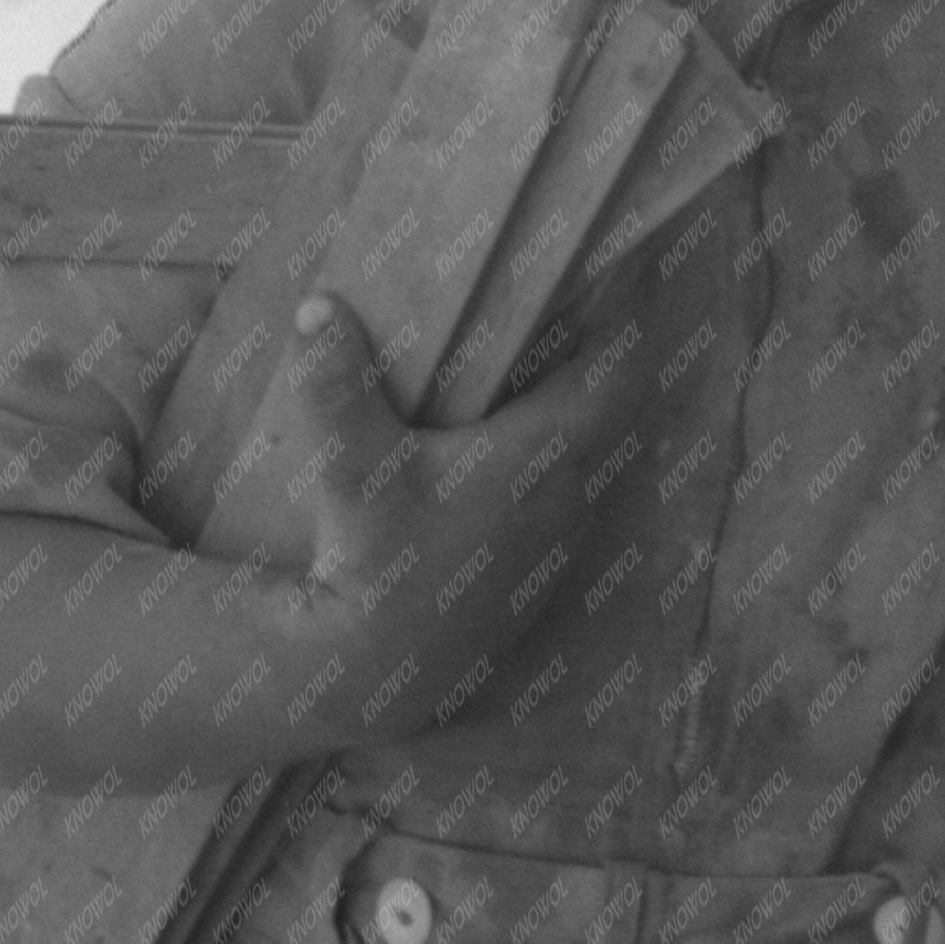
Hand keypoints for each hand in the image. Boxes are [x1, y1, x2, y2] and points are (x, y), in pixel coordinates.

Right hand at [257, 290, 643, 724]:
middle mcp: (568, 494)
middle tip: (554, 308)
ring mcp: (557, 539)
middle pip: (606, 405)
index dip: (627, 313)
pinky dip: (538, 462)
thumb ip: (336, 385)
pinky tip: (490, 457)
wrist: (380, 673)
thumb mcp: (353, 468)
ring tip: (517, 374)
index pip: (621, 368)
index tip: (615, 270)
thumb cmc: (379, 564)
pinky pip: (557, 496)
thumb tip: (317, 310)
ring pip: (581, 454)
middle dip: (586, 354)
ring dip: (559, 413)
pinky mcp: (535, 573)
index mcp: (545, 455)